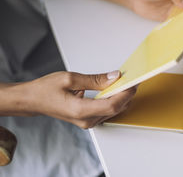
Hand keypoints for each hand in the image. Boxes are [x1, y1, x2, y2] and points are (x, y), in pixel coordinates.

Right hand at [2, 71, 135, 128]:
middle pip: (115, 109)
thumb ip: (95, 79)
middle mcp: (85, 120)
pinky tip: (115, 89)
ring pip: (113, 111)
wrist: (32, 100)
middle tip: (132, 79)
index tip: (133, 82)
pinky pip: (106, 112)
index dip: (126, 94)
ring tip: (124, 82)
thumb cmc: (46, 89)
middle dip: (126, 94)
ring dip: (121, 97)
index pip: (112, 105)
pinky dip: (113, 100)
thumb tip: (114, 77)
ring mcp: (87, 122)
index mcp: (80, 110)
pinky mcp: (87, 120)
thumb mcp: (70, 78)